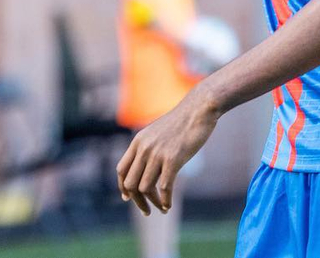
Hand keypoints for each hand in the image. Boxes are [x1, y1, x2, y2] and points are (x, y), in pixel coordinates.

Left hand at [116, 88, 218, 215]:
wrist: (198, 109)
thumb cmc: (181, 123)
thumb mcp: (157, 133)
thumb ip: (149, 147)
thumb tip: (146, 165)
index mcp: (138, 142)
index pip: (121, 170)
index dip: (123, 187)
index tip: (128, 198)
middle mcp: (143, 148)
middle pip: (130, 183)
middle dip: (137, 201)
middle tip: (147, 210)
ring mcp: (157, 154)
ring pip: (145, 188)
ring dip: (152, 202)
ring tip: (161, 208)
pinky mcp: (173, 159)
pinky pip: (164, 187)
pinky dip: (165, 200)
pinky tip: (169, 205)